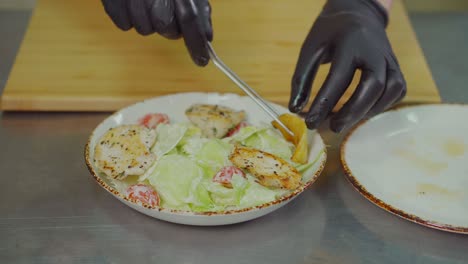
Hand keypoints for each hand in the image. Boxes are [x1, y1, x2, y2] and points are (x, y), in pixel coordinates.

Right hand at [101, 0, 212, 65]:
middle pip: (166, 28)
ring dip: (149, 23)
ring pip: (145, 29)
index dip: (196, 43)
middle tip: (166, 14)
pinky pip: (124, 24)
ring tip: (146, 3)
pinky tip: (131, 3)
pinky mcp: (111, 1)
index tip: (202, 60)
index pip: (189, 18)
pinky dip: (130, 18)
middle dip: (170, 29)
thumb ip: (199, 8)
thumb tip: (206, 36)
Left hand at [288, 0, 405, 131]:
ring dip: (368, 111)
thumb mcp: (310, 48)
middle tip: (333, 127)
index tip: (310, 122)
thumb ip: (302, 78)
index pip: (339, 77)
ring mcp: (390, 58)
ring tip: (345, 121)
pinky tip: (363, 111)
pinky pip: (397, 90)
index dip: (324, 103)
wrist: (358, 12)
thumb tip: (295, 109)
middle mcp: (375, 50)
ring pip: (390, 90)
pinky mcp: (397, 66)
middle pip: (373, 85)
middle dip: (353, 111)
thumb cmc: (330, 32)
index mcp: (351, 42)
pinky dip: (382, 105)